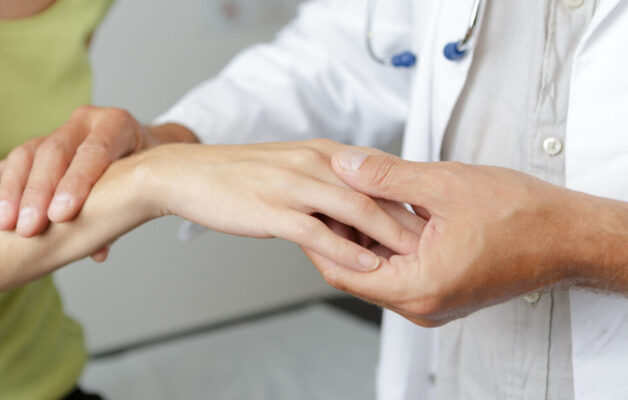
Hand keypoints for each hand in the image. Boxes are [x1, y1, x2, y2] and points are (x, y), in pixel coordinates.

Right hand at [0, 106, 194, 260]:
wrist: (143, 148)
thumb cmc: (147, 170)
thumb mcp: (147, 184)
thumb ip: (123, 210)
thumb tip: (99, 250)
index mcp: (115, 125)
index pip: (93, 153)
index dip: (77, 183)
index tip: (61, 215)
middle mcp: (84, 122)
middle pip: (54, 153)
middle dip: (39, 193)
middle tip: (28, 227)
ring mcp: (59, 131)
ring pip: (27, 155)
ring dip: (12, 190)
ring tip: (2, 223)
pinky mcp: (39, 144)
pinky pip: (11, 160)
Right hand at [134, 139, 423, 271]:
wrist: (190, 175)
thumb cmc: (239, 175)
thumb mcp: (290, 167)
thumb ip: (324, 180)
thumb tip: (354, 202)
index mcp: (321, 152)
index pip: (376, 172)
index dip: (406, 196)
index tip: (430, 218)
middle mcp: (312, 163)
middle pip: (374, 190)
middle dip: (407, 216)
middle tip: (436, 240)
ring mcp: (293, 186)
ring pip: (354, 210)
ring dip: (387, 234)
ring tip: (414, 256)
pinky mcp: (273, 211)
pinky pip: (319, 233)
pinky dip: (348, 251)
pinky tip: (367, 267)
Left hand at [304, 148, 581, 326]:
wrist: (569, 236)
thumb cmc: (521, 216)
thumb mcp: (444, 184)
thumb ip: (386, 176)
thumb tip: (344, 165)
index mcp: (419, 287)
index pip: (342, 271)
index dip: (318, 236)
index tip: (307, 207)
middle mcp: (423, 305)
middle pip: (356, 273)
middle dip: (338, 233)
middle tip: (323, 196)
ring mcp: (433, 301)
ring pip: (378, 270)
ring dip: (362, 236)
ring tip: (349, 196)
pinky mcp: (442, 291)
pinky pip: (400, 270)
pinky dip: (386, 242)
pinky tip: (381, 209)